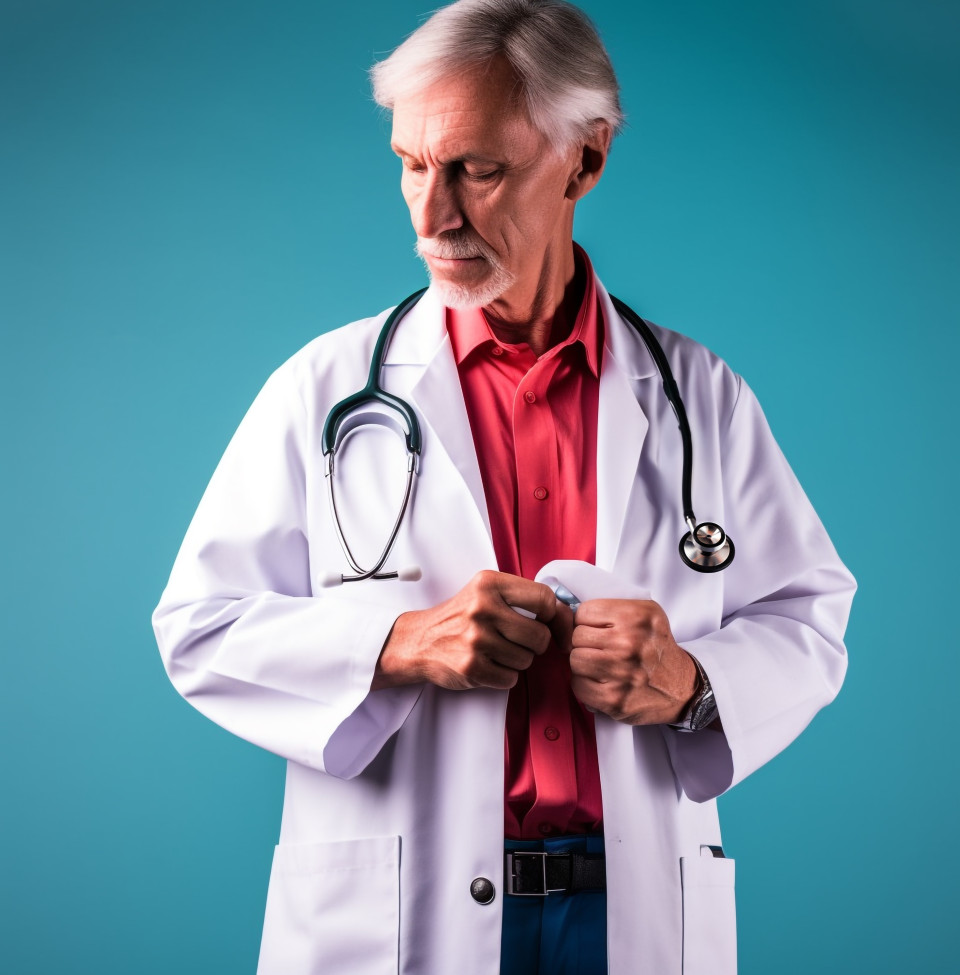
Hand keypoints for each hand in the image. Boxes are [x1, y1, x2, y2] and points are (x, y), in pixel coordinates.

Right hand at [373, 570, 563, 690]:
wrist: (419, 641)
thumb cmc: (460, 617)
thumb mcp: (486, 593)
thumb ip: (522, 598)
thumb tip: (567, 617)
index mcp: (489, 583)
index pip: (544, 598)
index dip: (557, 617)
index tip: (555, 628)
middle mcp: (482, 608)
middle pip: (539, 635)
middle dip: (535, 644)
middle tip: (517, 641)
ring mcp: (476, 638)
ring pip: (527, 660)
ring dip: (517, 661)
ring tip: (496, 651)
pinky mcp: (472, 666)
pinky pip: (511, 678)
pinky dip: (504, 676)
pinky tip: (488, 665)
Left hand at [568, 598, 697, 724]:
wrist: (681, 687)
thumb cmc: (656, 648)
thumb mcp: (646, 613)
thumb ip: (612, 608)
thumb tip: (570, 612)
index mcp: (635, 617)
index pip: (584, 612)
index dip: (587, 621)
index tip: (598, 629)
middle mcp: (628, 643)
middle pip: (577, 636)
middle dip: (585, 642)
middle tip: (600, 649)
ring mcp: (620, 673)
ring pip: (574, 660)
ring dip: (583, 663)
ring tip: (599, 664)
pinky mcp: (614, 699)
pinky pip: (577, 686)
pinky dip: (585, 685)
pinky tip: (600, 681)